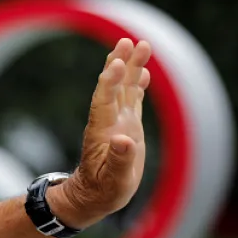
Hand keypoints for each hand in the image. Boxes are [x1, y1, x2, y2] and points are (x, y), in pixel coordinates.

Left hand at [48, 38, 152, 227]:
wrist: (94, 196)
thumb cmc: (103, 191)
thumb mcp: (113, 181)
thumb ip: (118, 161)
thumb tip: (123, 140)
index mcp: (102, 132)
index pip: (103, 102)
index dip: (108, 83)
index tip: (115, 64)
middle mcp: (108, 122)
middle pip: (113, 87)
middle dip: (119, 64)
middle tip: (126, 41)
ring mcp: (117, 122)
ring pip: (124, 89)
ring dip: (130, 67)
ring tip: (140, 45)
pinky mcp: (126, 126)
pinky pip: (131, 100)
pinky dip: (136, 85)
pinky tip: (143, 72)